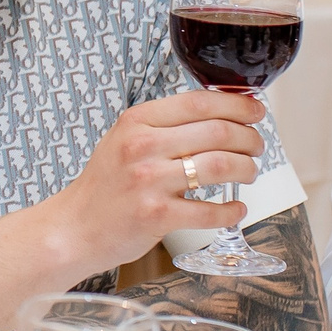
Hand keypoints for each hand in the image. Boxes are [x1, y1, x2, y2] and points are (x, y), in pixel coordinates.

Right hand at [46, 90, 266, 277]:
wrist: (74, 227)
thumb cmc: (104, 186)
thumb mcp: (124, 140)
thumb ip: (164, 126)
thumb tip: (219, 115)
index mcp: (137, 121)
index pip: (200, 102)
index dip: (237, 104)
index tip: (255, 110)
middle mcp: (143, 146)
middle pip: (219, 132)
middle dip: (250, 138)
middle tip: (257, 146)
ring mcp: (149, 181)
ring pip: (221, 167)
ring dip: (247, 169)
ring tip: (249, 172)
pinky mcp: (157, 216)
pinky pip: (210, 211)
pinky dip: (232, 210)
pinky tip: (235, 208)